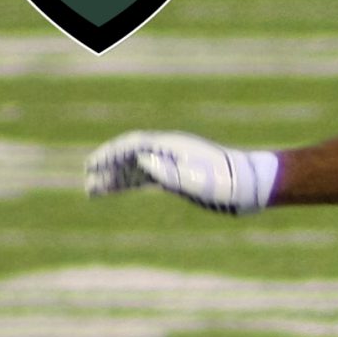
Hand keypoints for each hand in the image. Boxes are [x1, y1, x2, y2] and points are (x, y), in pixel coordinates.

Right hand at [84, 130, 276, 213]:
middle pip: (129, 156)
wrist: (250, 186)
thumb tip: (141, 161)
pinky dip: (128, 184)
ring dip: (114, 178)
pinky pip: (146, 178)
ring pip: (135, 168)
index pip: (132, 145)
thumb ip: (169, 172)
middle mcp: (169, 152)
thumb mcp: (198, 180)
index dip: (110, 155)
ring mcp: (172, 163)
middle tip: (87, 181)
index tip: (92, 166)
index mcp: (172, 146)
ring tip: (92, 191)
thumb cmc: (226, 183)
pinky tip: (114, 190)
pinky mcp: (177, 177)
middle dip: (107, 167)